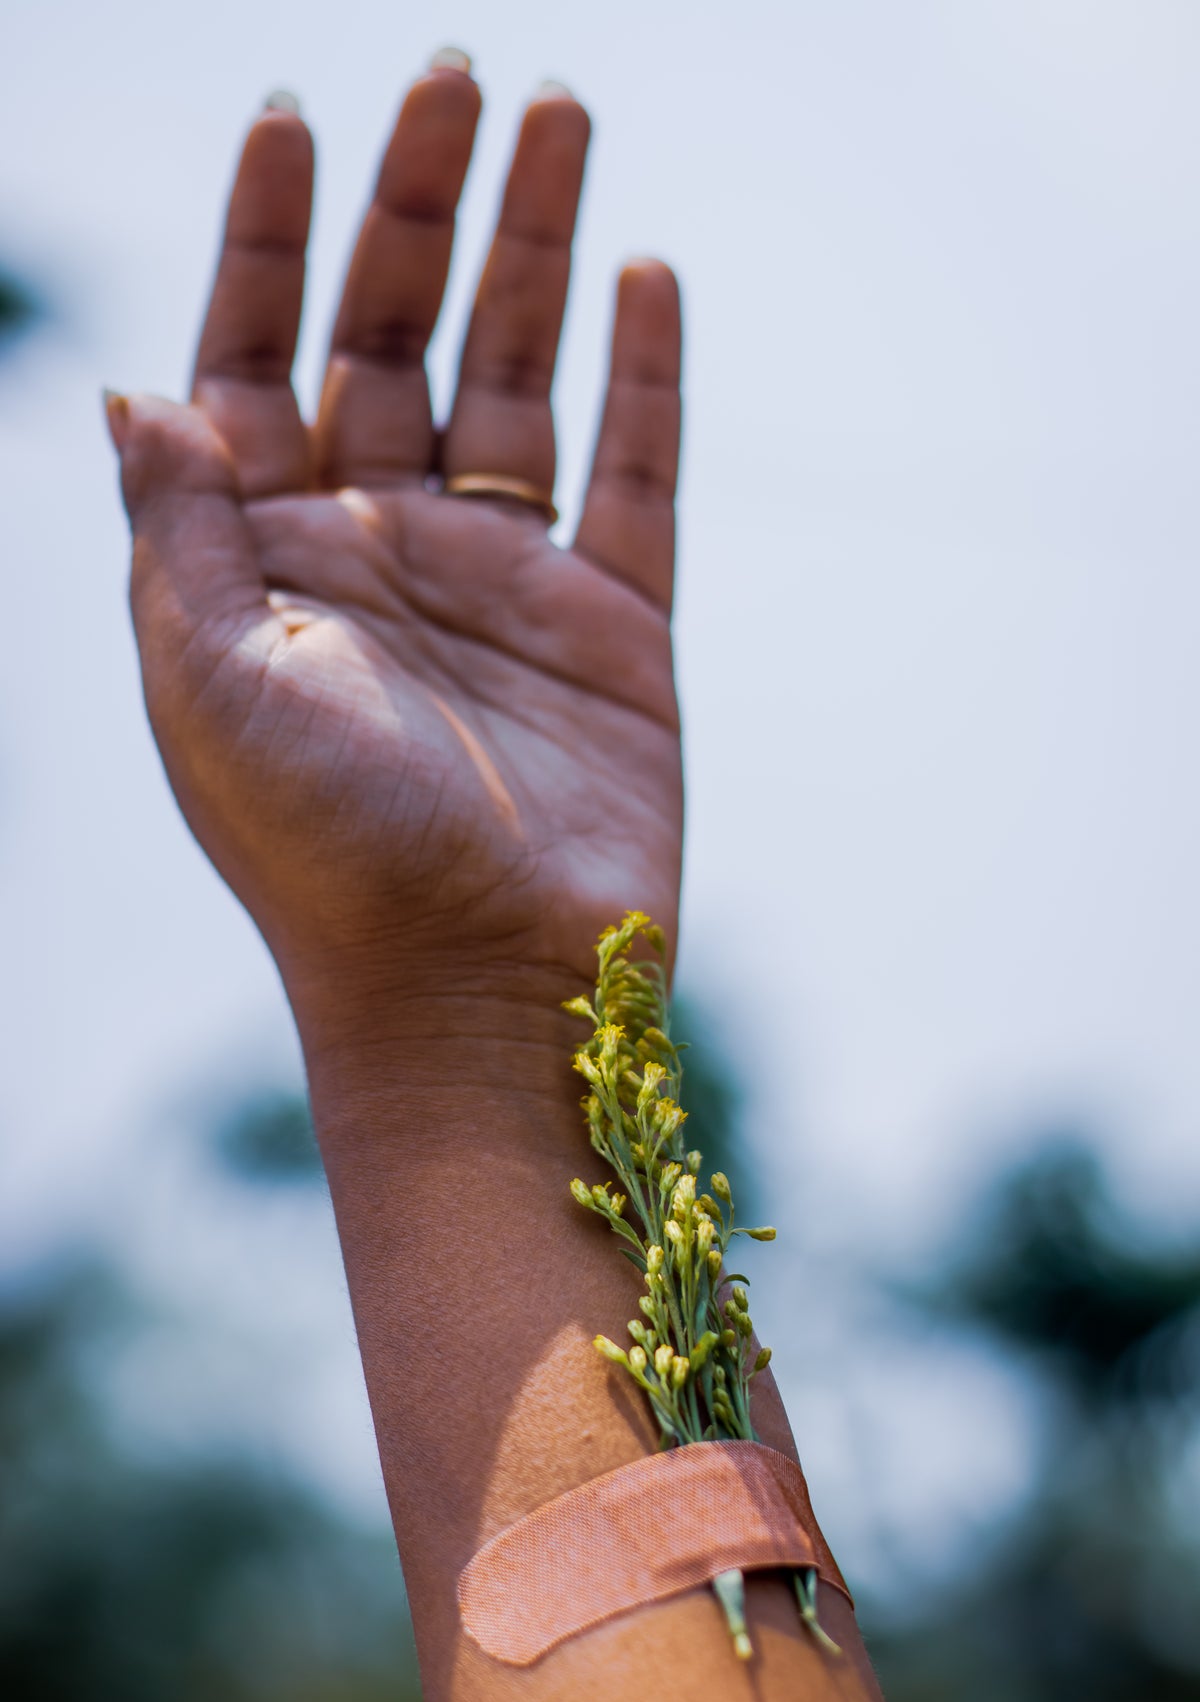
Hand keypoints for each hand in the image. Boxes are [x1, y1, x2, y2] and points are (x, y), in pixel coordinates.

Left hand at [109, 64, 682, 1015]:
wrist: (474, 997)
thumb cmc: (320, 854)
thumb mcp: (209, 678)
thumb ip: (177, 525)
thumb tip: (127, 382)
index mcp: (265, 560)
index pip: (257, 358)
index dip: (265, 237)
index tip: (292, 113)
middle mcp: (378, 554)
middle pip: (395, 337)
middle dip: (417, 208)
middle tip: (455, 76)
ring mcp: (501, 587)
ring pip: (520, 379)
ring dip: (538, 251)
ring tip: (563, 116)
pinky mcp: (614, 631)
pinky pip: (633, 477)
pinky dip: (645, 379)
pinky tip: (648, 278)